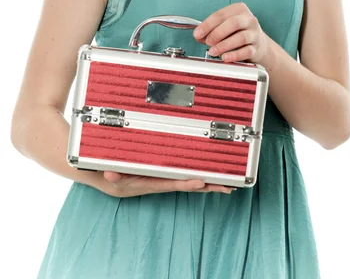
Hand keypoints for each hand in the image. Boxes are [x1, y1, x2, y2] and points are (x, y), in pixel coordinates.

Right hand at [101, 171, 235, 197]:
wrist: (115, 183)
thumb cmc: (116, 178)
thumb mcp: (112, 177)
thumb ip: (113, 176)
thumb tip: (110, 174)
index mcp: (154, 182)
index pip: (174, 183)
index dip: (188, 183)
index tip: (201, 182)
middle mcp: (165, 182)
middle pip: (190, 184)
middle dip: (209, 186)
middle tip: (228, 186)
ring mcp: (169, 179)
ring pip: (192, 180)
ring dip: (210, 182)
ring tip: (229, 183)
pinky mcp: (169, 175)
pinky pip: (188, 175)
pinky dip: (201, 176)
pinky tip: (213, 176)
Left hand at [193, 2, 268, 64]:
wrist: (259, 44)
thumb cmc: (238, 32)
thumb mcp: (225, 26)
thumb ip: (211, 30)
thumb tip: (198, 36)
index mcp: (239, 9)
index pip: (221, 15)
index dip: (207, 25)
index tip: (197, 34)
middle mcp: (249, 19)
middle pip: (233, 23)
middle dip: (217, 33)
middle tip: (207, 42)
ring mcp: (254, 34)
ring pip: (241, 38)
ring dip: (224, 45)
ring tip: (213, 51)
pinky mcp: (257, 48)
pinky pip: (246, 51)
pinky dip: (234, 55)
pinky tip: (225, 57)